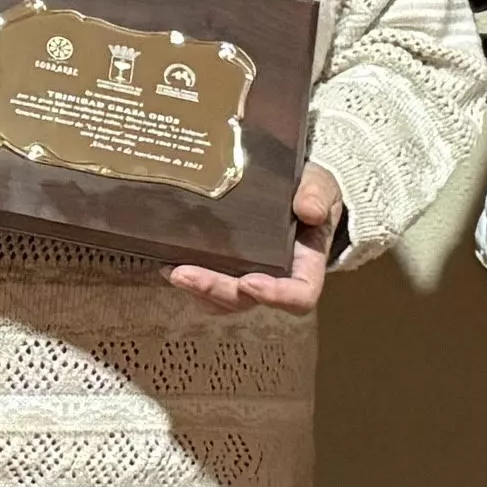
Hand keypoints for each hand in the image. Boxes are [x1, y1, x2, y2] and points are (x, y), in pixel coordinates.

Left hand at [167, 164, 346, 311]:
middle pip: (246, 300)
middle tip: (185, 275)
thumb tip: (310, 210)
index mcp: (305, 267)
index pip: (298, 296)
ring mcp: (247, 276)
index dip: (274, 296)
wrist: (292, 187)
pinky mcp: (226, 268)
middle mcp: (274, 280)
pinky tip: (165, 261)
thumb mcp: (321, 186)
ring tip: (170, 270)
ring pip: (221, 299)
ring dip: (195, 289)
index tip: (250, 281)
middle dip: (215, 290)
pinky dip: (187, 279)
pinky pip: (206, 286)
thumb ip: (317, 194)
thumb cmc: (311, 191)